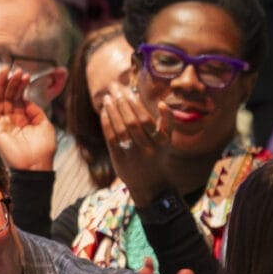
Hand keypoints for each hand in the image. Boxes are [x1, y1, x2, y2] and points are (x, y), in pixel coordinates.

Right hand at [0, 65, 59, 171]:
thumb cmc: (43, 148)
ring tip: (5, 71)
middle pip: (8, 95)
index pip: (19, 97)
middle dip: (11, 82)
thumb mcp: (44, 125)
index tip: (25, 75)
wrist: (37, 164)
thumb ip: (36, 111)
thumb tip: (27, 100)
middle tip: (14, 69)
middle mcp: (11, 118)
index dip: (21, 86)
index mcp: (23, 117)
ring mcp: (2, 121)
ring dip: (1, 84)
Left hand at [96, 81, 173, 205]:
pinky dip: (107, 123)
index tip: (130, 92)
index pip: (147, 120)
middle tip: (115, 89)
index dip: (137, 105)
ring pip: (121, 129)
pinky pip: (111, 138)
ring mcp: (134, 155)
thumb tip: (162, 103)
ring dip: (112, 111)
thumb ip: (166, 123)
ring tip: (107, 98)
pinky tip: (104, 112)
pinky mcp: (120, 159)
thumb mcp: (167, 141)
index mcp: (162, 142)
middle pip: (133, 123)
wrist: (150, 184)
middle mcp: (149, 149)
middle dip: (122, 104)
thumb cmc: (158, 155)